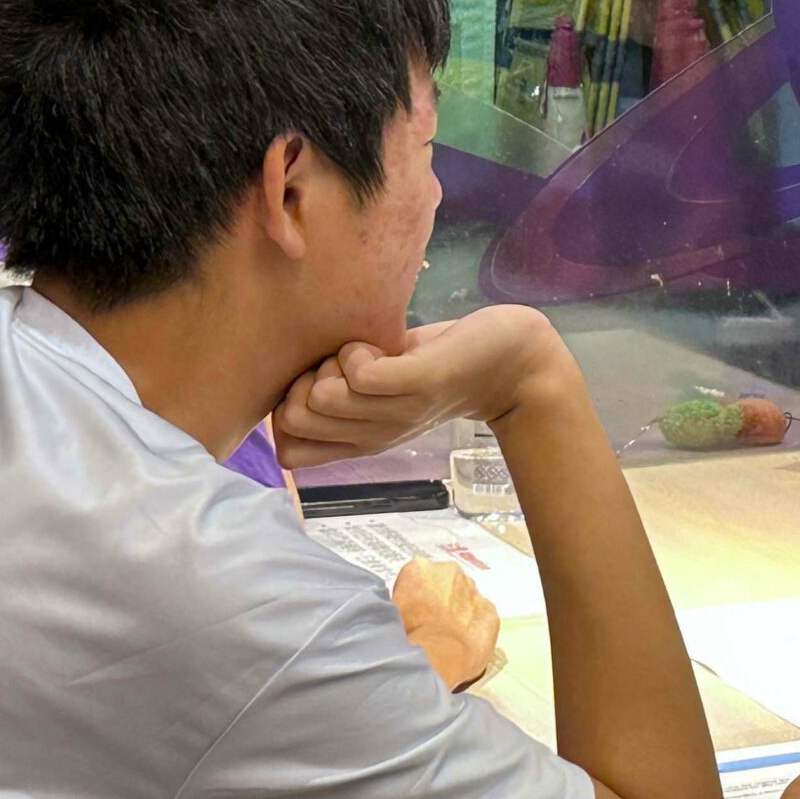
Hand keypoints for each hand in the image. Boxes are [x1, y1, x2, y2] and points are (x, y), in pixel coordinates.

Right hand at [269, 307, 571, 469]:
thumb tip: (288, 379)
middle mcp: (377, 436)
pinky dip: (359, 351)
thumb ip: (339, 388)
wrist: (513, 361)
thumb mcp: (380, 386)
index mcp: (362, 439)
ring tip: (371, 352)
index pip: (288, 452)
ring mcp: (398, 414)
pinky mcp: (420, 385)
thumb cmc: (439, 364)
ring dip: (333, 362)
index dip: (286, 411)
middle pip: (293, 421)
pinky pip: (360, 375)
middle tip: (347, 363)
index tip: (319, 381)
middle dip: (304, 380)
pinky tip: (382, 346)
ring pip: (320, 398)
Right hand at [392, 558, 499, 690]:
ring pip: (467, 600)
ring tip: (450, 637)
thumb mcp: (390, 612)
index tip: (419, 613)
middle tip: (435, 625)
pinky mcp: (489, 612)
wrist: (428, 659)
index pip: (422, 578)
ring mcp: (472, 591)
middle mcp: (449, 572)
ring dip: (461, 613)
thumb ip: (406, 601)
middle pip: (448, 585)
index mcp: (419, 570)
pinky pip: (482, 618)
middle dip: (444, 601)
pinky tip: (465, 644)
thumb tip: (411, 609)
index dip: (421, 597)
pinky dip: (475, 628)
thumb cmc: (401, 637)